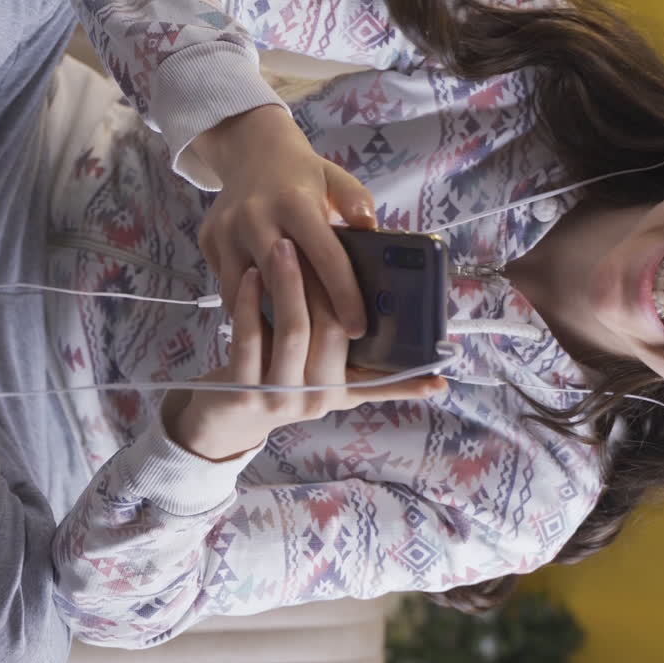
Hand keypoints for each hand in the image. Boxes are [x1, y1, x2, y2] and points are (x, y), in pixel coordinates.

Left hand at [162, 239, 448, 462]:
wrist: (224, 422)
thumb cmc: (282, 384)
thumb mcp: (332, 389)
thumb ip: (377, 380)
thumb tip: (438, 383)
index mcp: (341, 392)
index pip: (373, 356)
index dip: (390, 337)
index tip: (417, 318)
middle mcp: (316, 400)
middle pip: (331, 332)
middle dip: (326, 283)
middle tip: (321, 241)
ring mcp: (278, 398)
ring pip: (293, 331)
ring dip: (290, 283)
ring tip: (287, 246)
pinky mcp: (242, 391)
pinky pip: (250, 336)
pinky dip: (251, 301)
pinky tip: (254, 273)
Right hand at [193, 104, 375, 337]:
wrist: (250, 150)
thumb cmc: (302, 175)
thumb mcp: (335, 178)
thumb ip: (356, 200)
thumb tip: (370, 226)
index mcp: (293, 201)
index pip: (324, 256)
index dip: (344, 295)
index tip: (359, 328)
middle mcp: (254, 216)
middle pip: (282, 282)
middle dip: (308, 319)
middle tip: (329, 350)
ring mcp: (225, 231)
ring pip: (247, 294)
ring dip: (272, 321)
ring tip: (298, 347)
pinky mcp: (208, 242)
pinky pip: (229, 288)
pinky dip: (248, 309)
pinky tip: (269, 324)